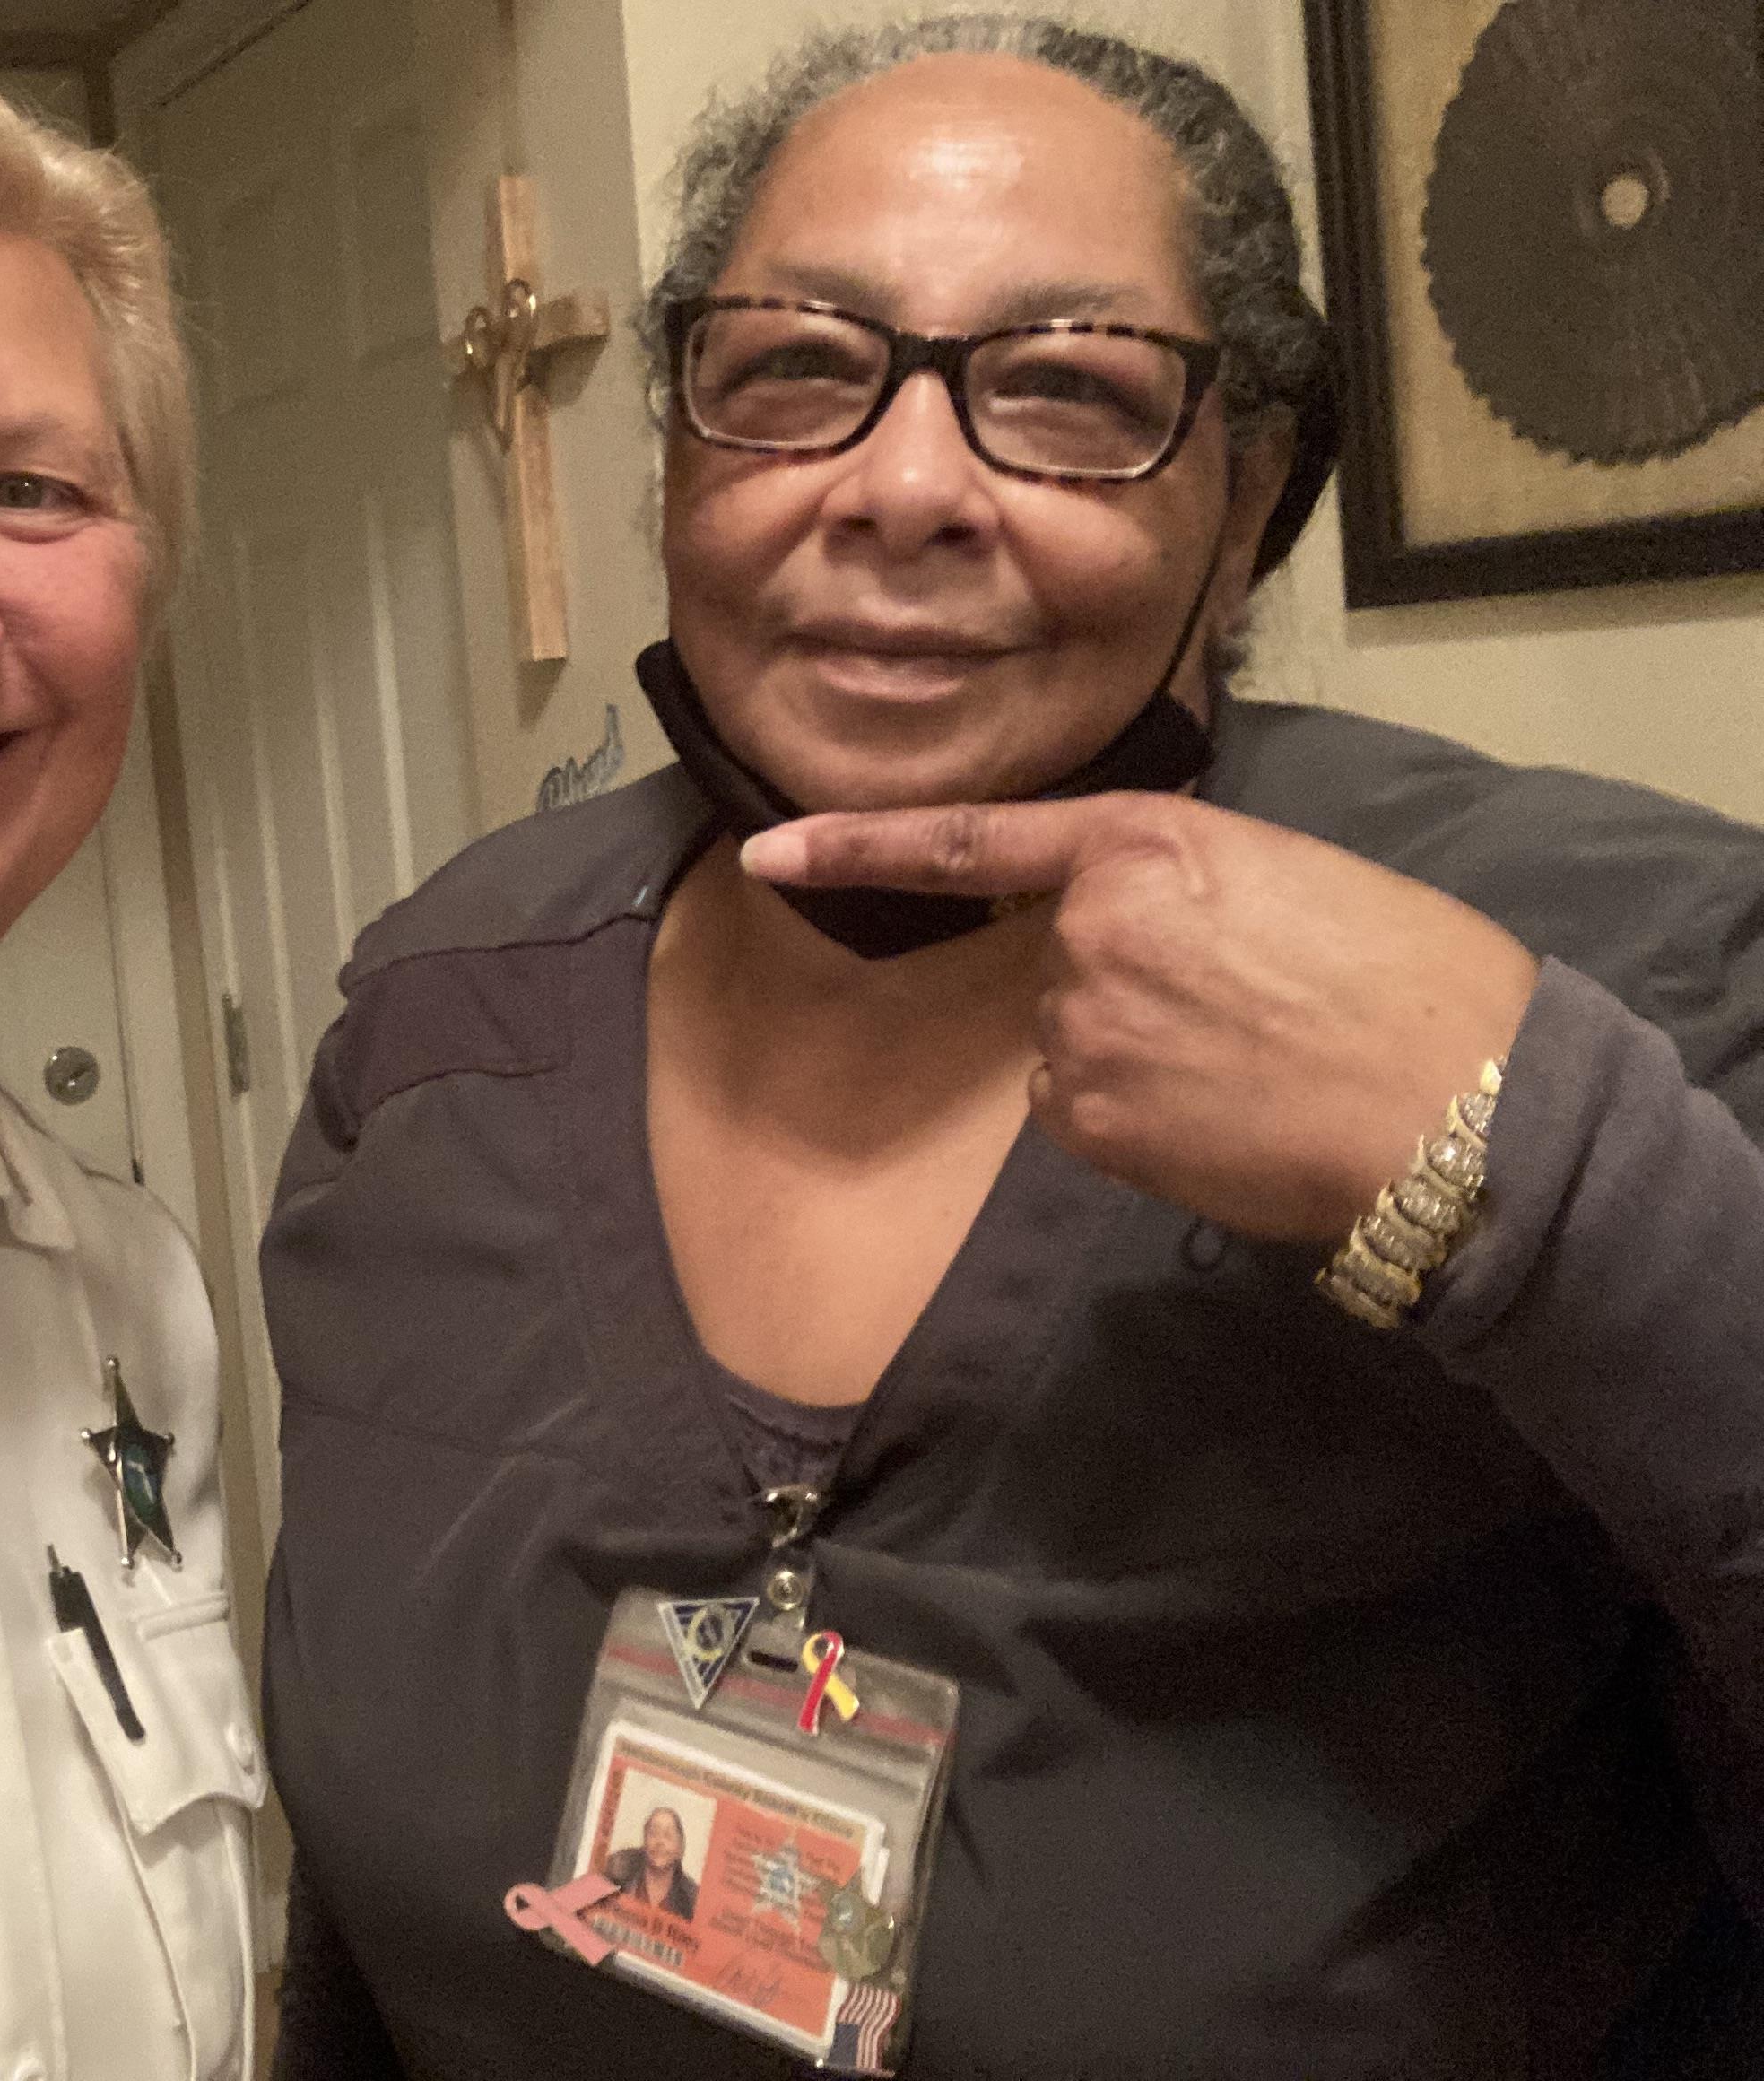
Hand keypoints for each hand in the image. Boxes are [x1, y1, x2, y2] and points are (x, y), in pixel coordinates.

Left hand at [742, 793, 1539, 1243]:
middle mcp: (1088, 931)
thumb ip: (1178, 883)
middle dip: (1129, 983)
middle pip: (1059, 960)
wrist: (1462, 1106)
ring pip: (1070, 1040)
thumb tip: (1126, 925)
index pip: (967, 840)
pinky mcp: (1085, 1121)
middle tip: (1250, 1005)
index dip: (853, 847)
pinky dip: (1134, 1119)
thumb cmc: (1410, 980)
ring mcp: (1078, 1031)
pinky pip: (1078, 1111)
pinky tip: (1221, 1115)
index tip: (766, 852)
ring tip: (1252, 1062)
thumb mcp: (1287, 877)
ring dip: (1136, 1055)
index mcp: (1144, 845)